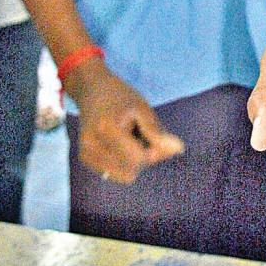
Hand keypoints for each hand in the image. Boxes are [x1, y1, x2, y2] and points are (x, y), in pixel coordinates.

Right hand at [65, 59, 183, 183]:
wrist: (92, 90)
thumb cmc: (121, 98)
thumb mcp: (143, 109)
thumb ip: (159, 133)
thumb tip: (180, 150)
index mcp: (107, 129)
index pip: (139, 159)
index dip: (151, 151)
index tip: (148, 133)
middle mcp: (91, 144)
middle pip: (132, 171)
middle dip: (141, 157)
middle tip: (135, 134)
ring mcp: (86, 153)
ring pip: (124, 176)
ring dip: (131, 161)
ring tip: (125, 139)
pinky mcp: (85, 158)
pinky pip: (115, 175)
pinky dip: (121, 163)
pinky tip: (116, 145)